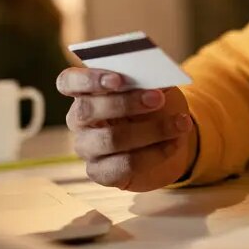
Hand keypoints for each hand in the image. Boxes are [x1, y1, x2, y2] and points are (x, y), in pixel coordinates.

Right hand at [57, 68, 197, 191]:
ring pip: (110, 139)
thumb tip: (155, 75)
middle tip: (157, 99)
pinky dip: (155, 153)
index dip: (88, 79)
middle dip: (125, 103)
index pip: (68, 81)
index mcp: (85, 91)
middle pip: (87, 110)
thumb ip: (150, 79)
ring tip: (180, 123)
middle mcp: (79, 120)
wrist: (170, 138)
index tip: (117, 78)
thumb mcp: (156, 86)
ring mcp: (87, 148)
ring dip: (150, 130)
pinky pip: (125, 165)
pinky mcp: (101, 173)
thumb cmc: (156, 105)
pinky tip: (174, 143)